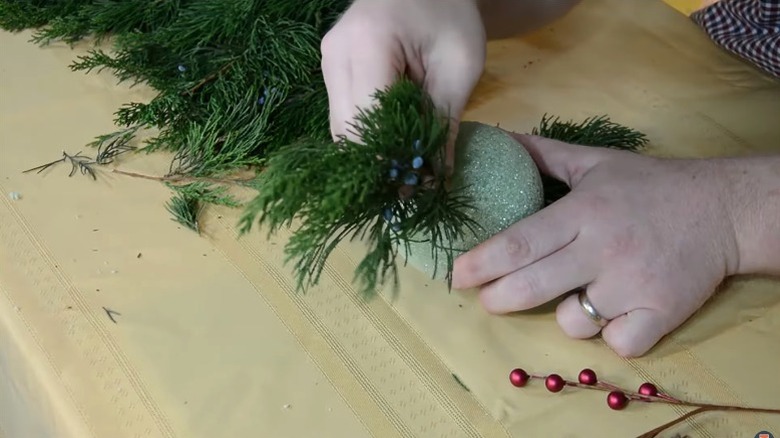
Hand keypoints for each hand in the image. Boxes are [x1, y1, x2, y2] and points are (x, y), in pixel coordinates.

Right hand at [320, 0, 485, 173]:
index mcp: (367, 44)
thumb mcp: (460, 65)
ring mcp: (328, 61)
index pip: (368, 119)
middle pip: (348, 129)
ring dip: (372, 152)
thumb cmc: (450, 13)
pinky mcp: (331, 69)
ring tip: (405, 167)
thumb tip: (437, 179)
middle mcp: (335, 54)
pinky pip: (344, 114)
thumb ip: (444, 121)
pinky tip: (393, 144)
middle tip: (413, 185)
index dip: (390, 157)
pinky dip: (367, 135)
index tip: (417, 185)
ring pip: (341, 128)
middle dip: (379, 161)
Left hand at [452, 134, 742, 356]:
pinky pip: (616, 342)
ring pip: (574, 323)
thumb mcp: (595, 161)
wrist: (722, 210)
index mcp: (584, 211)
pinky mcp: (662, 313)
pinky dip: (611, 335)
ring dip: (566, 315)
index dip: (481, 263)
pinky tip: (619, 313)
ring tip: (580, 294)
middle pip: (533, 287)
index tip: (455, 275)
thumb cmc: (651, 186)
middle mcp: (604, 250)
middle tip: (489, 299)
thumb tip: (495, 138)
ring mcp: (633, 286)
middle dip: (498, 299)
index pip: (519, 243)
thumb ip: (542, 154)